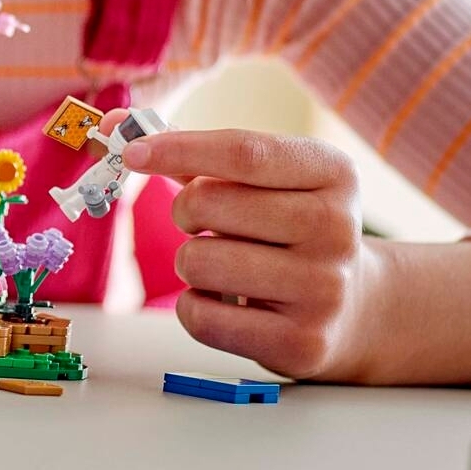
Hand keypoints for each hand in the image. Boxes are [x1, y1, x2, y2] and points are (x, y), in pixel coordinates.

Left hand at [123, 128, 375, 381]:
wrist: (356, 307)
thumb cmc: (286, 230)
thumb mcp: (265, 182)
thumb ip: (192, 155)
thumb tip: (113, 126)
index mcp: (333, 173)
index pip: (243, 153)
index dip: (178, 148)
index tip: (132, 152)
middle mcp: (337, 229)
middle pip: (209, 204)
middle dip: (185, 211)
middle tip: (203, 223)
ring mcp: (324, 290)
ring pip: (198, 262)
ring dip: (190, 261)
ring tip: (224, 265)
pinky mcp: (300, 344)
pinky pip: (201, 318)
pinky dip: (194, 307)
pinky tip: (226, 302)